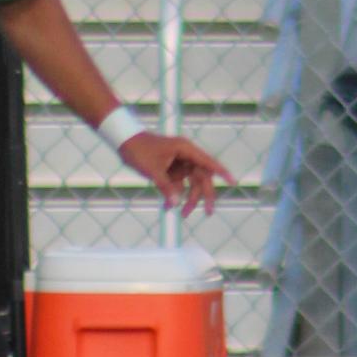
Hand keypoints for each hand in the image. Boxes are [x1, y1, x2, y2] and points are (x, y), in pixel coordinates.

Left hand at [117, 131, 236, 218]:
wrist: (124, 141)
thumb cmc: (139, 150)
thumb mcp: (153, 170)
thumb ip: (166, 187)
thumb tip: (175, 204)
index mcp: (185, 149)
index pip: (207, 162)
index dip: (220, 172)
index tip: (233, 181)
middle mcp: (186, 155)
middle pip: (201, 177)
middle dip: (203, 195)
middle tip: (207, 212)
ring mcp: (179, 162)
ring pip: (191, 183)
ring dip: (187, 198)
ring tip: (182, 215)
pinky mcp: (171, 168)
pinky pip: (178, 184)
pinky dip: (174, 195)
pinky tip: (167, 207)